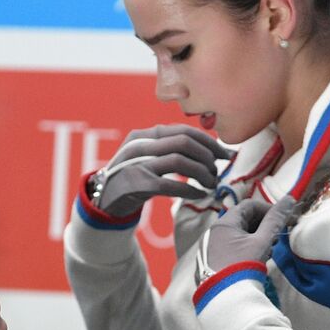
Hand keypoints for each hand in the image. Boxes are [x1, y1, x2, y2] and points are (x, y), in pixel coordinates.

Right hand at [91, 124, 227, 217]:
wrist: (105, 199)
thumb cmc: (134, 177)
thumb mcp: (147, 156)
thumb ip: (171, 148)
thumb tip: (213, 149)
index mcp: (144, 135)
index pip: (183, 130)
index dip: (208, 141)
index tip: (225, 154)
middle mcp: (139, 146)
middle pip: (184, 143)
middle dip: (207, 156)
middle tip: (216, 171)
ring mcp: (137, 165)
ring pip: (179, 161)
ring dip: (202, 173)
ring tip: (210, 184)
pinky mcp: (137, 185)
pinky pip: (170, 185)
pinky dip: (189, 190)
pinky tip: (199, 194)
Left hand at [198, 196, 296, 280]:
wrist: (225, 299)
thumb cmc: (244, 266)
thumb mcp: (262, 241)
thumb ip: (275, 220)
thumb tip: (289, 199)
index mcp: (223, 224)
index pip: (248, 206)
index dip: (269, 210)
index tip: (284, 221)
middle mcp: (213, 232)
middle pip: (242, 219)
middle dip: (263, 225)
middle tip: (278, 237)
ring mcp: (211, 247)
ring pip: (238, 234)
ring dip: (256, 238)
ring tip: (269, 250)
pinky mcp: (212, 261)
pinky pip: (231, 247)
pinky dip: (246, 248)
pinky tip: (256, 260)